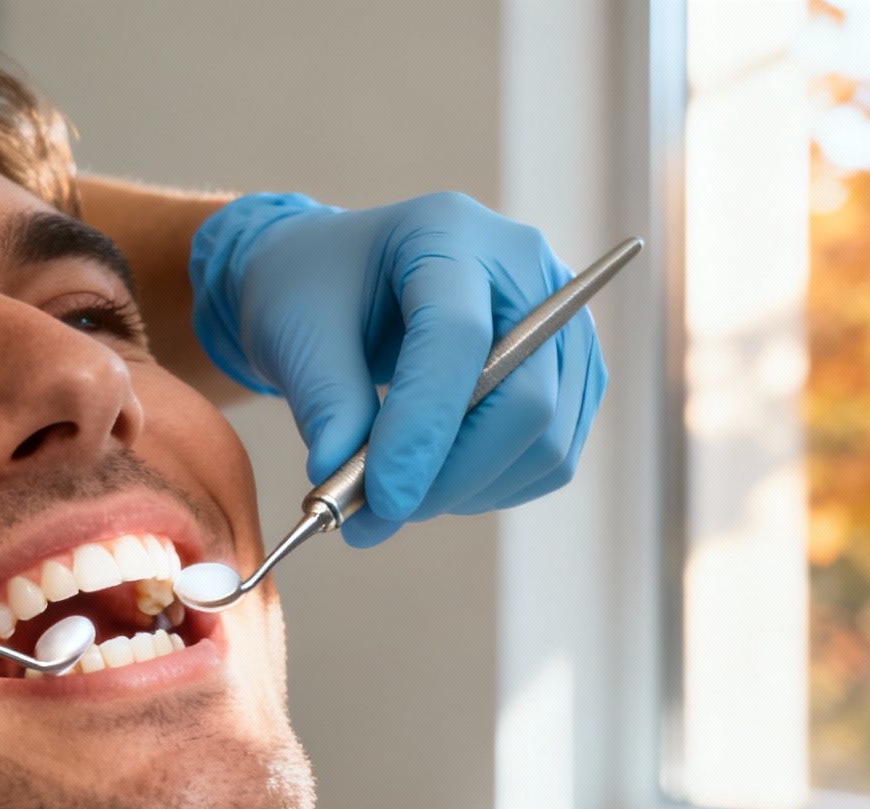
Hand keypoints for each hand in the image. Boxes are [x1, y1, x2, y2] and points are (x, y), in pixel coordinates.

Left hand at [190, 192, 607, 545]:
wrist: (341, 286)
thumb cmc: (315, 294)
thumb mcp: (297, 335)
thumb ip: (326, 404)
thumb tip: (344, 482)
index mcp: (449, 233)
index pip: (458, 336)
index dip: (422, 426)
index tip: (379, 497)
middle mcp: (527, 269)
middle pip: (526, 397)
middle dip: (451, 475)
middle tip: (376, 515)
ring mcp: (562, 324)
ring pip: (546, 441)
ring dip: (468, 491)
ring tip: (394, 493)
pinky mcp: (572, 376)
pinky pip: (551, 458)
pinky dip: (492, 488)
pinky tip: (435, 479)